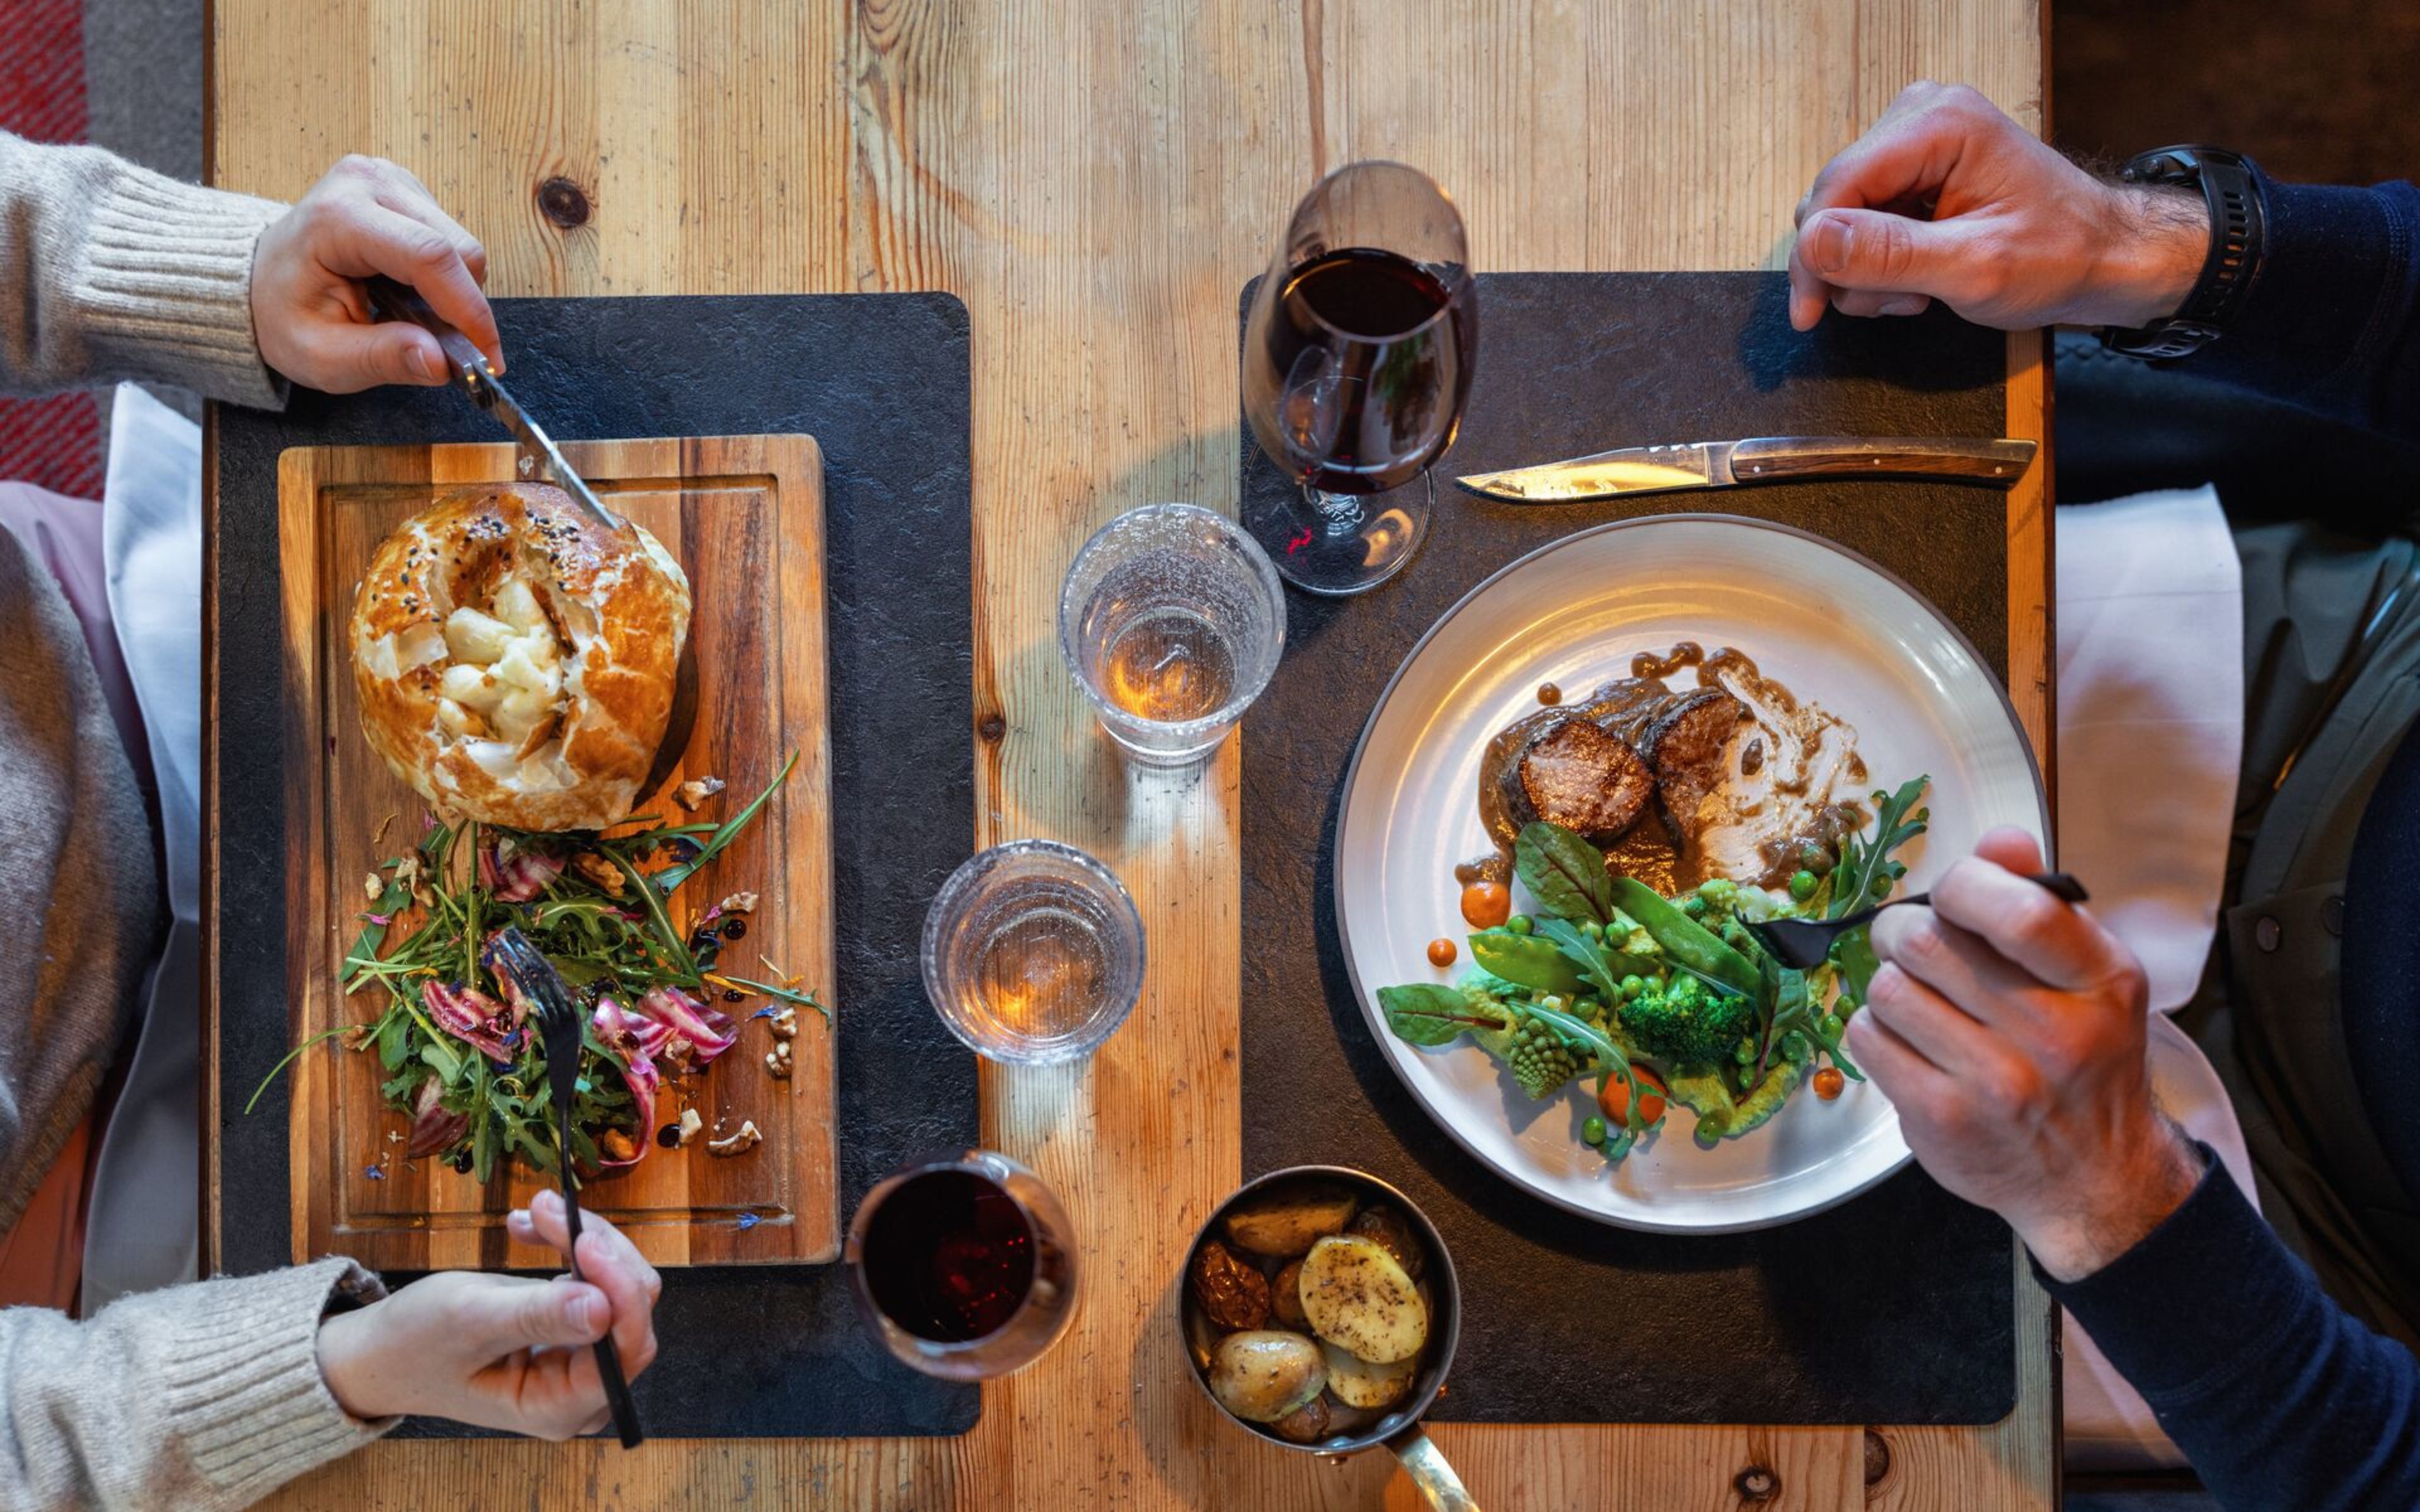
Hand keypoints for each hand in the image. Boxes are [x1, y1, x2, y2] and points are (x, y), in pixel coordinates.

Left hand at [250, 155, 503, 392]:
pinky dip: (446, 276)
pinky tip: (411, 291)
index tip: (489, 359)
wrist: (262, 278)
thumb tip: (443, 364)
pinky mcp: (404, 187)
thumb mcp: (322, 356)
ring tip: (416, 318)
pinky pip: (453, 237)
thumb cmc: (285, 314)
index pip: (430, 257)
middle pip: (458, 248)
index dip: (470, 311)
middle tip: (452, 350)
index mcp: (337, 218)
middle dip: (467, 307)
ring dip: (457, 292)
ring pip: (463, 244)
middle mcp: (367, 183)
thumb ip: (382, 360)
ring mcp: (387, 179)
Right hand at [314, 1190, 660, 1437]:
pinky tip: (529, 1227)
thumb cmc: (416, 1344)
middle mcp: (582, 1391)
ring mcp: (581, 1360)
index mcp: (559, 1407)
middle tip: (547, 1208)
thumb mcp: (469, 1322)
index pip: (625, 1349)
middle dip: (596, 1252)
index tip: (585, 1240)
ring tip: (533, 1211)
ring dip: (581, 1239)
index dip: (619, 1291)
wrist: (385, 1351)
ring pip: (616, 1286)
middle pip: (629, 1311)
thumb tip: (601, 1307)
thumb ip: (535, 1316)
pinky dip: (569, 1245)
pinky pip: (595, 1279)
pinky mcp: (574, 1330)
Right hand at [1788, 81, 2210, 332]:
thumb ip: (1890, 255)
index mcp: (1942, 124)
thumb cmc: (2060, 256)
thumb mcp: (1975, 268)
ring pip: (1841, 215)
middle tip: (1898, 300)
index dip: (1816, 253)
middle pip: (1833, 199)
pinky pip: (1863, 218)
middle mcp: (1924, 117)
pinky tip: (1917, 278)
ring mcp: (1917, 140)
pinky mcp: (1915, 166)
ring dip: (1867, 269)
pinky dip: (1879, 261)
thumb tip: (1814, 244)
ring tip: (1917, 290)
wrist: (2105, 257)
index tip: (1811, 311)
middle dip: (1850, 265)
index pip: (1838, 185)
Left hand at [1847, 827, 2202, 1280]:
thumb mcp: (2091, 976)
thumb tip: (1999, 839)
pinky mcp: (1941, 1119)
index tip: (1954, 894)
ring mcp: (1994, 1082)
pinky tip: (1910, 1041)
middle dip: (1905, 930)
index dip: (1964, 885)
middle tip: (1916, 944)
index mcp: (2099, 984)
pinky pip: (1868, 1038)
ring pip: (1888, 987)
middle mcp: (2053, 1035)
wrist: (2093, 1179)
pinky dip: (1876, 1029)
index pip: (2017, 911)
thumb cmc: (2085, 1059)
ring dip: (1892, 983)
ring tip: (1921, 999)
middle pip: (1926, 941)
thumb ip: (2042, 901)